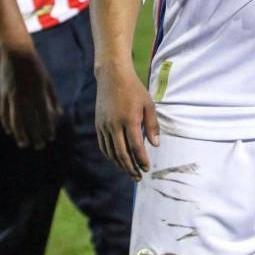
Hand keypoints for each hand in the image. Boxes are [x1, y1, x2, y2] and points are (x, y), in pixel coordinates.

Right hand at [0, 42, 60, 148]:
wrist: (15, 52)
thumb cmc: (34, 67)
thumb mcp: (47, 80)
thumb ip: (53, 98)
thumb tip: (59, 114)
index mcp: (38, 92)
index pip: (44, 115)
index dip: (47, 128)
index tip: (51, 138)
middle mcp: (25, 96)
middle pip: (30, 121)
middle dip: (35, 135)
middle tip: (40, 146)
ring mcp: (11, 96)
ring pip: (15, 120)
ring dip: (20, 134)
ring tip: (24, 144)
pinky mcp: (2, 94)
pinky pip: (3, 113)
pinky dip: (6, 124)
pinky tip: (10, 132)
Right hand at [95, 63, 159, 180]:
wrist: (112, 77)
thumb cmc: (134, 90)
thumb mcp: (148, 105)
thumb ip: (152, 125)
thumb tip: (156, 145)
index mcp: (129, 120)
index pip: (136, 147)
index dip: (141, 160)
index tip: (147, 168)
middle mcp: (115, 125)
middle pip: (122, 154)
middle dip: (130, 168)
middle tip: (138, 177)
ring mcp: (104, 126)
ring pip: (111, 152)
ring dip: (120, 165)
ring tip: (130, 171)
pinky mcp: (98, 125)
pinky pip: (104, 146)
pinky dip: (111, 156)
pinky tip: (118, 160)